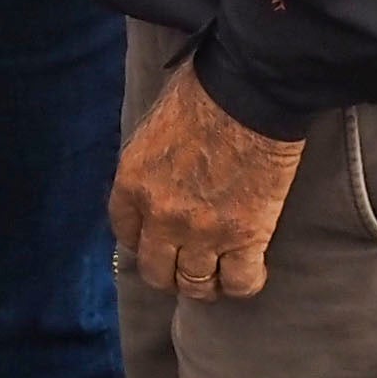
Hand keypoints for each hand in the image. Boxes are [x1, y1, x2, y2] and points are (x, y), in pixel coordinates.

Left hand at [111, 66, 306, 299]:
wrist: (251, 92)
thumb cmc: (204, 93)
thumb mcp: (154, 125)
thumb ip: (148, 164)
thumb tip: (155, 180)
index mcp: (133, 184)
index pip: (125, 234)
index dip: (143, 242)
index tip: (157, 240)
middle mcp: (161, 216)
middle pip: (156, 271)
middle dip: (170, 271)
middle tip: (187, 263)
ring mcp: (203, 231)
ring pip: (195, 284)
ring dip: (205, 282)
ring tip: (218, 273)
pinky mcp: (245, 236)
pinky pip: (239, 283)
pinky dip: (243, 283)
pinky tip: (250, 271)